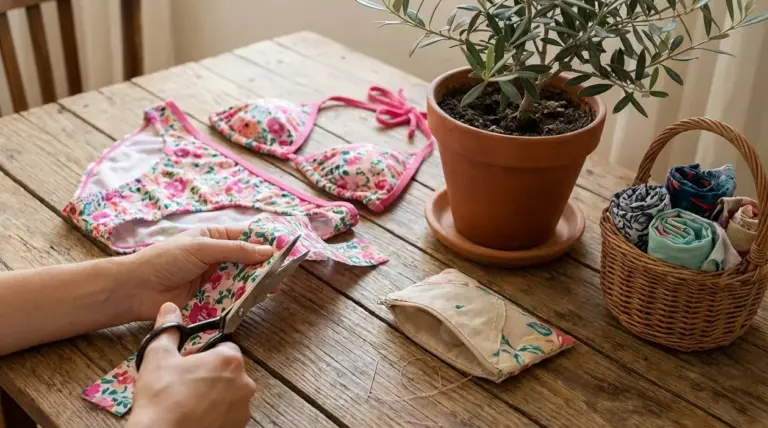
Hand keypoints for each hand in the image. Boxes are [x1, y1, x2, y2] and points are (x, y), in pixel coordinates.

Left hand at [121, 226, 273, 320]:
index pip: (246, 236)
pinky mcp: (211, 299)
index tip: (286, 247)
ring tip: (275, 287)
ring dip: (257, 283)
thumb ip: (236, 250)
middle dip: (265, 265)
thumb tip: (267, 250)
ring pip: (243, 280)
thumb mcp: (202, 248)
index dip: (266, 241)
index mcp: (214, 237)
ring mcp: (214, 279)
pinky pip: (233, 298)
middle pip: (249, 260)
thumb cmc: (165, 260)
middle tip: (285, 271)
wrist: (136, 290)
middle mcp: (217, 257)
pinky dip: (245, 299)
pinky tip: (258, 299)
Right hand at [127, 303, 255, 427]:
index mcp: (229, 361)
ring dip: (215, 394)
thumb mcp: (158, 357)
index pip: (224, 347)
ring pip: (230, 394)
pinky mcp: (238, 427)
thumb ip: (168, 329)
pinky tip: (195, 416)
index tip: (189, 363)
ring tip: (188, 402)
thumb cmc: (161, 398)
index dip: (205, 353)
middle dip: (211, 374)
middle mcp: (244, 384)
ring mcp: (243, 409)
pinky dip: (216, 414)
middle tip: (185, 383)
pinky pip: (229, 414)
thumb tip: (170, 308)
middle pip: (229, 371)